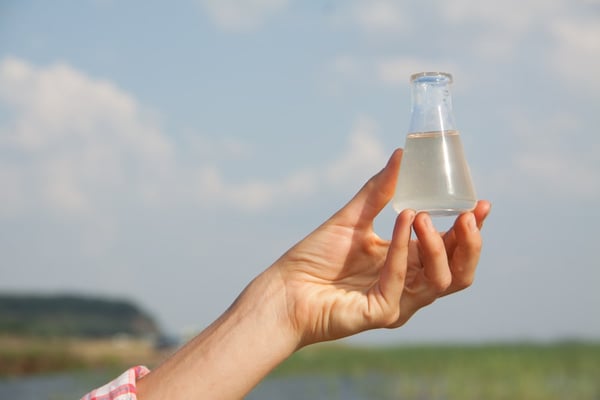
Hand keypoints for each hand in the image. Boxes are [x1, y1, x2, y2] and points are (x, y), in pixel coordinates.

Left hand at [272, 149, 490, 345]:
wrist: (284, 288)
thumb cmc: (316, 257)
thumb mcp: (352, 217)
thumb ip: (379, 191)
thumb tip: (400, 155)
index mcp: (406, 263)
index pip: (449, 249)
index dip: (469, 230)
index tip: (480, 204)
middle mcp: (408, 285)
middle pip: (458, 270)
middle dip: (468, 242)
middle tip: (469, 213)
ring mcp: (398, 302)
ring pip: (441, 281)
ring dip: (438, 245)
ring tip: (424, 215)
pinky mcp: (381, 313)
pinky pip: (401, 282)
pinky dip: (403, 250)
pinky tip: (403, 222)